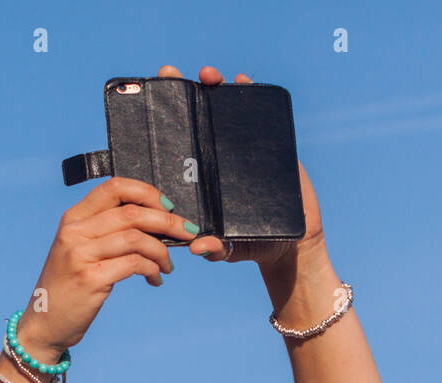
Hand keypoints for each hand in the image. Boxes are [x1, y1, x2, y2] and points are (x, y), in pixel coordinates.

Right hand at [19, 177, 197, 353]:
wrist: (45, 323)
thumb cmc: (69, 286)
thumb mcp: (79, 250)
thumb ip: (105, 231)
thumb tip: (153, 220)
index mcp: (73, 218)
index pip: (114, 188)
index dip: (146, 192)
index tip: (167, 207)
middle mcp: (75, 232)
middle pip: (132, 213)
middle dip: (168, 222)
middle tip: (186, 233)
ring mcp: (80, 255)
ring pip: (137, 238)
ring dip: (162, 251)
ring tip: (167, 265)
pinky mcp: (91, 279)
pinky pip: (134, 264)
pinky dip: (153, 269)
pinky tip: (155, 279)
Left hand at [157, 64, 326, 271]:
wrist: (292, 244)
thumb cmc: (252, 245)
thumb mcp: (229, 249)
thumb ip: (215, 248)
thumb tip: (197, 248)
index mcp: (201, 176)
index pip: (178, 144)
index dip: (164, 121)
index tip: (150, 99)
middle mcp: (217, 158)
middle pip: (198, 119)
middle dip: (183, 92)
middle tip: (169, 74)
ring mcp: (243, 149)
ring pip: (226, 111)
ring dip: (216, 86)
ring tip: (207, 75)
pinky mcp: (271, 146)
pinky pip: (259, 115)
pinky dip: (251, 94)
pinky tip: (243, 81)